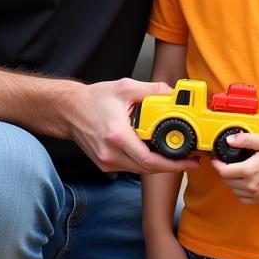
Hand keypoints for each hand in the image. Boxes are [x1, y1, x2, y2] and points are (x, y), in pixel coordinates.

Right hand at [62, 78, 197, 174]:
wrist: (69, 110)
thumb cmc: (93, 99)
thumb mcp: (125, 87)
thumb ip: (151, 90)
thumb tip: (172, 93)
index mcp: (117, 135)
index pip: (149, 160)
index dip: (173, 164)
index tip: (189, 162)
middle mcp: (111, 153)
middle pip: (148, 169)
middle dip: (171, 166)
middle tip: (190, 160)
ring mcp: (106, 161)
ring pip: (140, 170)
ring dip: (159, 165)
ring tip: (176, 156)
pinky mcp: (105, 163)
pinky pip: (131, 166)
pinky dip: (145, 162)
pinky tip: (156, 153)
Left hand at [210, 133, 258, 203]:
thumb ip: (245, 140)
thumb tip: (228, 141)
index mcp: (250, 171)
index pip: (225, 171)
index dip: (217, 164)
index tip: (216, 159)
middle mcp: (252, 186)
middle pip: (228, 181)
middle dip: (224, 171)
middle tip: (226, 162)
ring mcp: (257, 194)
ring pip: (234, 191)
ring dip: (230, 181)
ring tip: (235, 171)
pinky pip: (242, 199)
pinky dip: (238, 192)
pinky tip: (243, 182)